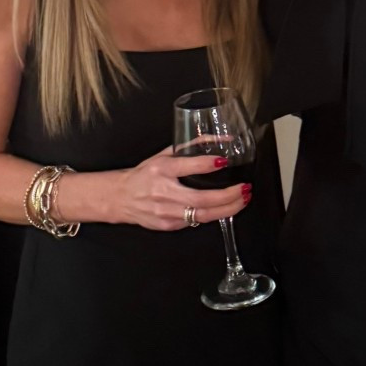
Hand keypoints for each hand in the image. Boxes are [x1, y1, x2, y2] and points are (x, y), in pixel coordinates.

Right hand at [107, 148, 250, 232]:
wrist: (121, 198)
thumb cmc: (144, 175)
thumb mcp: (164, 155)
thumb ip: (191, 148)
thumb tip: (221, 141)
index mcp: (160, 169)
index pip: (186, 166)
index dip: (207, 164)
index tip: (224, 161)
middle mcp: (163, 192)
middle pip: (201, 199)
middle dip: (228, 196)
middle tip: (245, 189)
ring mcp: (165, 212)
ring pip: (202, 215)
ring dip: (227, 209)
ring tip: (243, 200)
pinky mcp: (168, 225)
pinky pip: (195, 221)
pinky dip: (213, 214)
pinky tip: (225, 208)